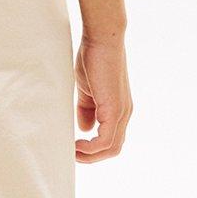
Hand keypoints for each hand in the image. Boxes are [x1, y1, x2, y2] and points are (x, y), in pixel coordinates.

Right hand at [74, 31, 131, 160]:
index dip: (93, 149)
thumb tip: (85, 129)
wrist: (102, 40)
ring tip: (72, 152)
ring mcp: (122, 113)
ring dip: (90, 155)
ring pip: (112, 148)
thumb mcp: (88, 90)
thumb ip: (87, 109)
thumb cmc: (94, 60)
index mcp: (119, 109)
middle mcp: (124, 114)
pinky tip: (76, 144)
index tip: (73, 148)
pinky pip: (106, 140)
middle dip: (91, 157)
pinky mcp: (115, 110)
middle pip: (113, 149)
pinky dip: (91, 148)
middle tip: (71, 154)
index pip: (111, 140)